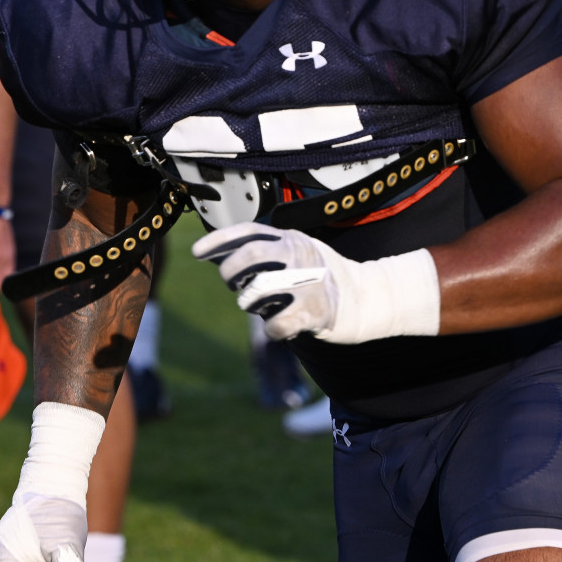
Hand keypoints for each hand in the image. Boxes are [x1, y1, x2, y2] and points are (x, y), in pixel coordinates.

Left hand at [191, 223, 340, 339]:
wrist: (365, 300)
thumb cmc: (315, 278)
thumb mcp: (291, 256)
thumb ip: (257, 254)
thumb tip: (212, 253)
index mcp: (290, 238)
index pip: (250, 231)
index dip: (220, 240)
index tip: (196, 252)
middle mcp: (301, 255)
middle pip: (251, 255)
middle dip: (230, 272)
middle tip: (230, 284)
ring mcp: (310, 282)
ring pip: (258, 292)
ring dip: (250, 303)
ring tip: (259, 304)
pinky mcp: (317, 312)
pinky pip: (276, 325)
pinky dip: (271, 330)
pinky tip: (278, 326)